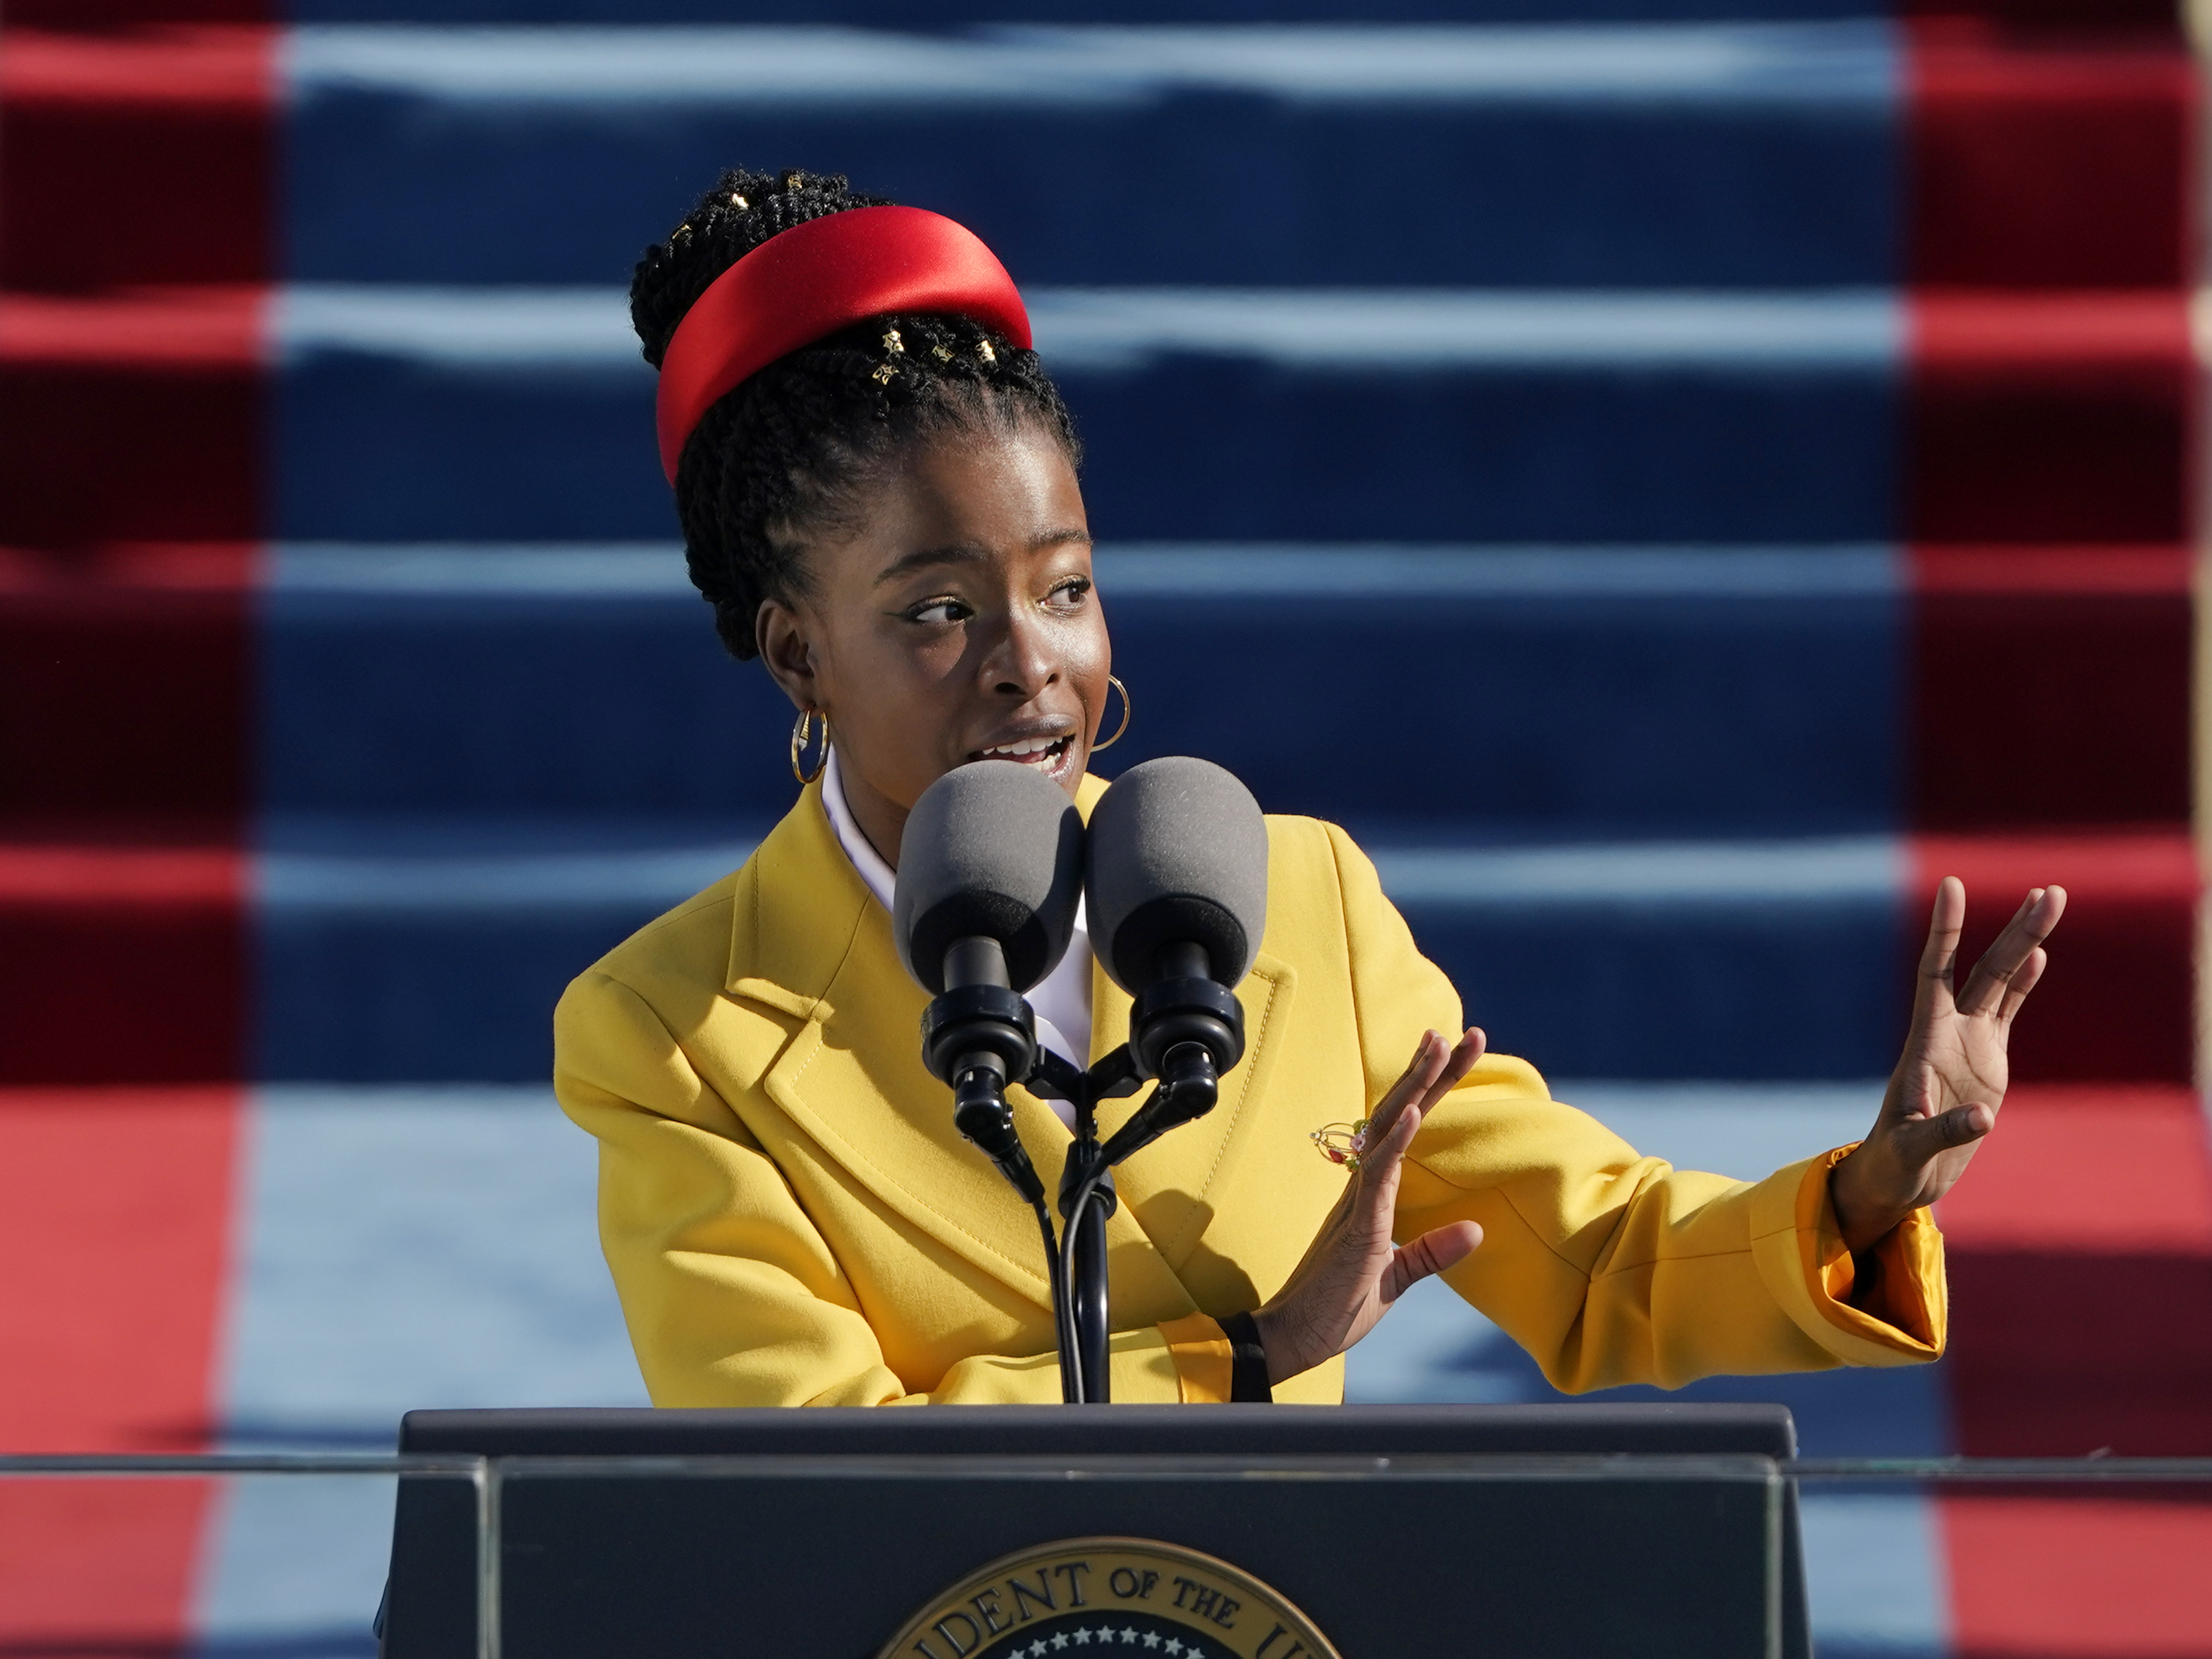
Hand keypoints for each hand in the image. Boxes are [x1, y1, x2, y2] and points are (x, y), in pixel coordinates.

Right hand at [1250, 1028, 1487, 1383]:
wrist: (1294, 1340)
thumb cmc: (1335, 1310)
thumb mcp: (1395, 1279)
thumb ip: (1432, 1252)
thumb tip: (1477, 1230)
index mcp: (1372, 1194)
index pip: (1408, 1129)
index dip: (1434, 1091)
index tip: (1458, 1052)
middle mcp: (1363, 1186)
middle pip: (1400, 1114)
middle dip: (1434, 1072)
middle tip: (1467, 1034)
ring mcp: (1359, 1202)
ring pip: (1390, 1130)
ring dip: (1418, 1088)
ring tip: (1441, 1047)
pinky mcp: (1358, 1227)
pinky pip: (1378, 1175)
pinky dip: (1396, 1141)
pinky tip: (1416, 1112)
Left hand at [1830, 877, 2065, 1252]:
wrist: (1901, 1175)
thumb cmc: (1895, 1162)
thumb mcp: (1912, 1150)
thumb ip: (1943, 1132)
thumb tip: (1983, 1118)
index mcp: (1925, 1043)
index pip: (1935, 972)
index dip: (1945, 931)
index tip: (1951, 886)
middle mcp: (1949, 1032)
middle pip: (1985, 970)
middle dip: (2017, 931)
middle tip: (2052, 891)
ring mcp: (1970, 1043)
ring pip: (2001, 983)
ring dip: (2027, 944)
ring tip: (2052, 900)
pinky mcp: (1988, 1061)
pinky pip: (2008, 1013)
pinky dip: (2024, 984)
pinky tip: (2040, 956)